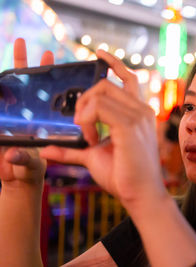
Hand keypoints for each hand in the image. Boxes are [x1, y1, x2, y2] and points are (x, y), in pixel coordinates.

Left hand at [0, 38, 52, 188]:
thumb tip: (13, 155)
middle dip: (21, 64)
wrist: (27, 182)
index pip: (4, 96)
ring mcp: (32, 119)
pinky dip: (57, 92)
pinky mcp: (45, 124)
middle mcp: (19, 117)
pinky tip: (64, 82)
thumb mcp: (17, 166)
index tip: (5, 63)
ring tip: (48, 54)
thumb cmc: (18, 175)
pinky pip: (52, 105)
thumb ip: (17, 161)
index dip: (4, 80)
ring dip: (42, 73)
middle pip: (19, 86)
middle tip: (21, 42)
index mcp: (9, 123)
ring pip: (37, 92)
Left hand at [40, 50, 165, 204]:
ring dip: (84, 112)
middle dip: (84, 99)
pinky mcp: (130, 125)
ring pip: (101, 93)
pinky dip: (87, 120)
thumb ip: (73, 149)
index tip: (99, 53)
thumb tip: (46, 148)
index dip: (114, 64)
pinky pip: (99, 107)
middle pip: (106, 84)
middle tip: (80, 124)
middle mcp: (141, 110)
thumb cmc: (123, 175)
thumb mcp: (93, 157)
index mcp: (138, 113)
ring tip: (86, 135)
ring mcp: (138, 116)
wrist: (140, 194)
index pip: (128, 78)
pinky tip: (90, 137)